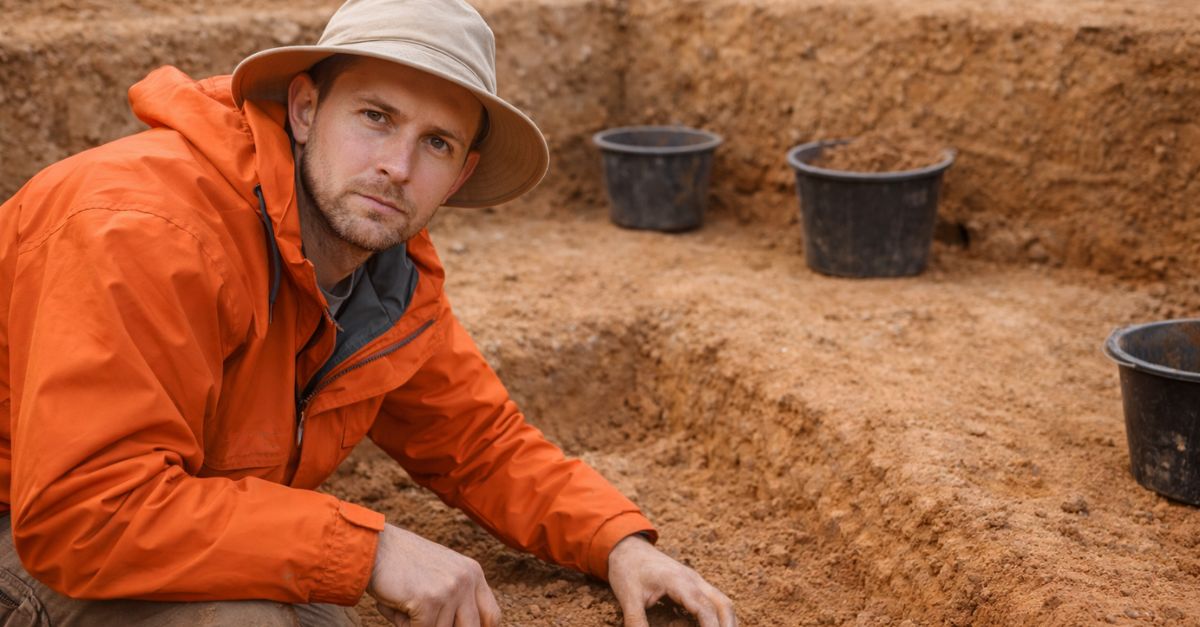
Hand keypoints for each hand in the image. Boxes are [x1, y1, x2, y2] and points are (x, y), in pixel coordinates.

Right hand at [367, 524, 500, 626]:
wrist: (373, 547)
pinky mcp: (430, 600)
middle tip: (425, 619)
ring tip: (405, 606)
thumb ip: (456, 599)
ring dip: (419, 625)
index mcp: (472, 572)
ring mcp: (450, 589)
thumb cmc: (401, 566)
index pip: (491, 615)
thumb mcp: (440, 575)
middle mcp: (466, 579)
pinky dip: (404, 625)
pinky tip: (397, 606)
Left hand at [607, 534, 735, 626]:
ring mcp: (695, 581)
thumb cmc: (627, 570)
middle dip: (729, 626)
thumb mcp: (628, 598)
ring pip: (721, 601)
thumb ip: (637, 622)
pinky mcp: (692, 584)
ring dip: (726, 621)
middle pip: (723, 604)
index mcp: (678, 581)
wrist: (627, 548)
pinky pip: (712, 600)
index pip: (704, 608)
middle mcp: (692, 580)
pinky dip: (717, 616)